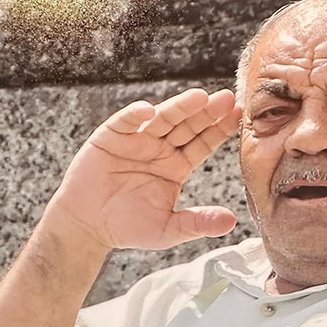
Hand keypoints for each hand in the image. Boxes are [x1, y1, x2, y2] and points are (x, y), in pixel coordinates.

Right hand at [45, 88, 240, 251]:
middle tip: (228, 99)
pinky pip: (125, 122)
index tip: (239, 117)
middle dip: (207, 112)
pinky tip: (149, 111)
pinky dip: (135, 115)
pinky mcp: (110, 137)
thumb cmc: (128, 227)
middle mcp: (160, 148)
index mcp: (177, 165)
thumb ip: (197, 223)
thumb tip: (231, 222)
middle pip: (188, 125)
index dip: (220, 130)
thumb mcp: (168, 229)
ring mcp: (136, 140)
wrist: (87, 227)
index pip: (203, 143)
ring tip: (199, 97)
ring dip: (179, 107)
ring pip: (162, 119)